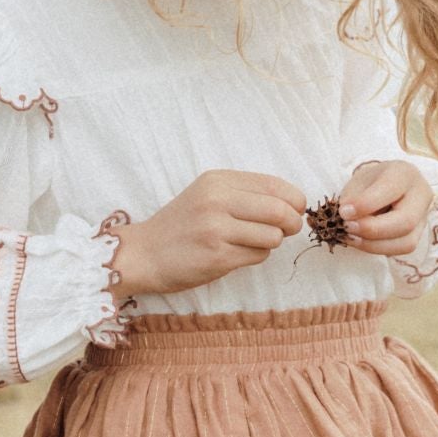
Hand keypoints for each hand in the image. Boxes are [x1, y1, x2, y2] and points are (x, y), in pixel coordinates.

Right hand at [111, 169, 305, 295]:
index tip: (293, 210)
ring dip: (271, 242)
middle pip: (279, 210)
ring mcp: (216, 229)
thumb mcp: (207, 194)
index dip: (294, 200)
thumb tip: (293, 204)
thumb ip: (245, 193)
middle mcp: (217, 200)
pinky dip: (256, 256)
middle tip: (287, 230)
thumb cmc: (181, 225)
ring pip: (272, 236)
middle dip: (292, 223)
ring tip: (251, 242)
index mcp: (218, 180)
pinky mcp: (217, 256)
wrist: (143, 254)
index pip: (275, 185)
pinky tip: (236, 253)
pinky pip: (258, 255)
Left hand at [339, 158, 433, 257]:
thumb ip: (353, 198)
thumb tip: (348, 218)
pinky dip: (378, 249)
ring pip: (406, 241)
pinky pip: (402, 249)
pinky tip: (360, 242)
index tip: (344, 212)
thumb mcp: (358, 182)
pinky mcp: (418, 235)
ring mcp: (423, 217)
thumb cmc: (370, 183)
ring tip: (350, 237)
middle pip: (406, 220)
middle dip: (372, 229)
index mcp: (404, 173)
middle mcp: (421, 194)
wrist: (386, 189)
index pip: (389, 189)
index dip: (366, 204)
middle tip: (347, 228)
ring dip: (373, 244)